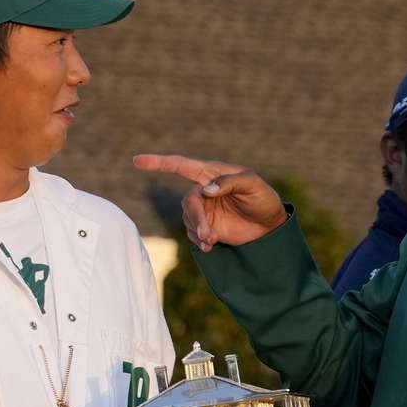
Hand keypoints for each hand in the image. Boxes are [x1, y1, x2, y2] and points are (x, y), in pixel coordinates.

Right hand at [132, 154, 286, 250]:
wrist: (270, 225)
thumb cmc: (263, 198)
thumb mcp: (253, 185)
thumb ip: (229, 182)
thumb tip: (205, 189)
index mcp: (212, 173)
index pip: (181, 166)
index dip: (158, 162)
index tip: (137, 161)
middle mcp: (203, 190)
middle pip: (188, 203)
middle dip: (195, 219)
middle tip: (207, 235)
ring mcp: (204, 210)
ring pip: (188, 219)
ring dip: (197, 231)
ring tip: (212, 240)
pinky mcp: (206, 227)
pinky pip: (193, 233)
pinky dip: (199, 240)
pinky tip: (210, 245)